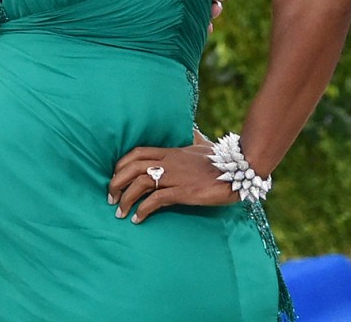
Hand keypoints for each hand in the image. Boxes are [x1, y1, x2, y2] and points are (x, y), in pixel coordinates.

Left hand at [108, 143, 234, 223]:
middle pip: (132, 167)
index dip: (121, 164)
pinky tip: (137, 219)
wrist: (240, 168)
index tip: (114, 176)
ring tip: (119, 212)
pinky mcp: (184, 192)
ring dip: (126, 198)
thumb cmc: (222, 158)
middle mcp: (169, 162)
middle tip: (110, 198)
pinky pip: (157, 200)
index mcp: (170, 151)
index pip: (137, 153)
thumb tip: (192, 131)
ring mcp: (175, 176)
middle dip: (116, 182)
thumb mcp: (203, 145)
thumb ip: (193, 140)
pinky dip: (143, 209)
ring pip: (140, 183)